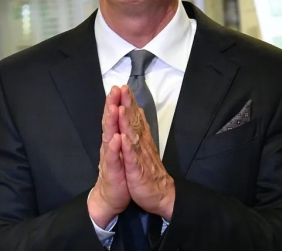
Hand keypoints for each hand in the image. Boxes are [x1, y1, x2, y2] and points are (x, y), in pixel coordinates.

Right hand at [88, 87, 130, 227]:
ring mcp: (109, 157)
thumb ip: (123, 131)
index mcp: (114, 139)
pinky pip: (113, 159)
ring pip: (109, 137)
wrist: (112, 196)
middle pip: (110, 122)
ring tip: (114, 108)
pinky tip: (116, 139)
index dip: (117, 102)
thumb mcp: (123, 148)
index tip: (121, 86)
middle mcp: (109, 145)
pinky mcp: (112, 171)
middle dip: (112, 105)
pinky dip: (114, 149)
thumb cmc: (119, 170)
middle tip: (114, 90)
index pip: (115, 117)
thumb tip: (126, 114)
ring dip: (111, 123)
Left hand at [118, 85, 175, 220]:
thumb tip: (139, 113)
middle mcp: (142, 145)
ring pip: (133, 136)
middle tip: (122, 89)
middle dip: (128, 105)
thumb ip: (140, 131)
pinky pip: (132, 158)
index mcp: (141, 140)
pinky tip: (123, 138)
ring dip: (127, 122)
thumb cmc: (149, 172)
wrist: (159, 195)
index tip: (123, 87)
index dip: (129, 102)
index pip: (134, 118)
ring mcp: (140, 157)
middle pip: (134, 122)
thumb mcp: (142, 149)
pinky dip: (127, 148)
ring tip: (121, 108)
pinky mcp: (138, 171)